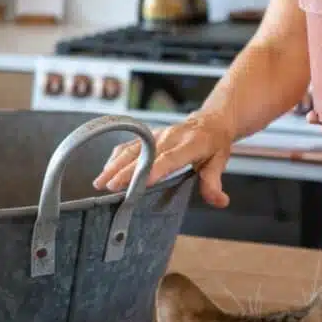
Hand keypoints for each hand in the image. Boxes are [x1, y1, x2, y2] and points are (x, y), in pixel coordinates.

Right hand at [92, 112, 232, 206]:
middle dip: (126, 170)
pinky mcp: (149, 135)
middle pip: (145, 154)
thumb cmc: (215, 143)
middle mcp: (171, 137)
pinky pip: (130, 144)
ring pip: (133, 148)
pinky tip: (106, 169)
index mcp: (191, 143)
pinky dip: (116, 156)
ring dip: (115, 164)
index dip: (155, 169)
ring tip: (100, 182)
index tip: (141, 182)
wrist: (211, 120)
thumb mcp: (220, 161)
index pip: (170, 157)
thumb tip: (220, 201)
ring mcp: (157, 135)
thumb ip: (215, 181)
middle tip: (110, 186)